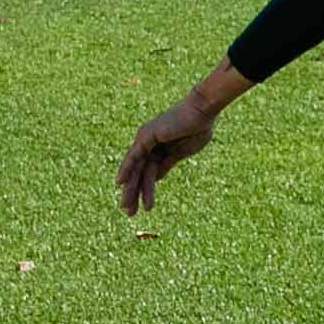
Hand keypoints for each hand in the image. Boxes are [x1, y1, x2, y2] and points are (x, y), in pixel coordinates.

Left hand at [115, 90, 218, 213]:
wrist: (203, 111)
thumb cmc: (200, 127)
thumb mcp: (181, 152)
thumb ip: (168, 163)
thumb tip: (155, 177)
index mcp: (160, 147)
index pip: (149, 172)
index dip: (146, 189)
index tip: (144, 206)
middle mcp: (148, 143)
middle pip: (138, 172)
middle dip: (134, 193)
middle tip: (129, 213)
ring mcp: (145, 139)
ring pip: (135, 169)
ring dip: (130, 188)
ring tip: (126, 208)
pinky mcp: (146, 136)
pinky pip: (134, 157)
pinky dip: (126, 170)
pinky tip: (120, 184)